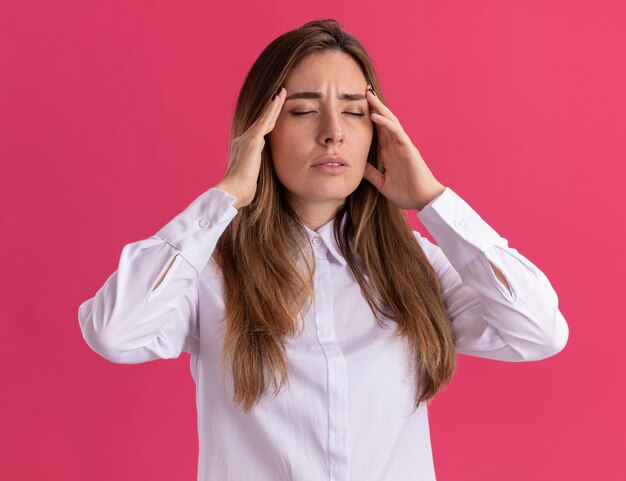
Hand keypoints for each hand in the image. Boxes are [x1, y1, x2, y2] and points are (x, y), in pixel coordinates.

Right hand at [216, 87, 285, 208]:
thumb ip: (257, 171)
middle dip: (270, 109)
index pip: (259, 133)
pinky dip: (273, 108)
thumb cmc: (243, 191)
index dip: (267, 122)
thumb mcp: (252, 179)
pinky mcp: (253, 140)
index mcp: (243, 149)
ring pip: (264, 118)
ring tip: (282, 93)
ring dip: (274, 104)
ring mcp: (247, 139)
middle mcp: (243, 140)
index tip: (273, 115)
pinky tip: (279, 98)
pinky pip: (266, 120)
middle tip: (279, 95)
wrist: (234, 190)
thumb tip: (259, 172)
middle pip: (261, 122)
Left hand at [362, 87, 445, 210]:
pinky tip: (375, 116)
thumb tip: (357, 166)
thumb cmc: (406, 193)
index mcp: (389, 152)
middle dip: (374, 106)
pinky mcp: (408, 148)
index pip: (377, 130)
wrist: (423, 200)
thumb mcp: (382, 182)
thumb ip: (371, 173)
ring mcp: (402, 145)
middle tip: (362, 92)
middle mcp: (395, 145)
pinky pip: (396, 132)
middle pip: (383, 121)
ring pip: (390, 121)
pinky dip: (386, 123)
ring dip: (379, 108)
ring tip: (368, 95)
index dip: (368, 118)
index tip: (356, 107)